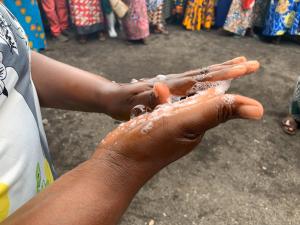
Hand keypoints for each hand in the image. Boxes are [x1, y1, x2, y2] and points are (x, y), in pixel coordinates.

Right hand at [94, 79, 262, 180]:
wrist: (117, 163)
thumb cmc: (148, 144)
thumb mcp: (185, 123)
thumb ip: (215, 112)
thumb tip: (258, 109)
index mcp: (198, 124)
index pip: (218, 98)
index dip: (228, 80)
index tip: (243, 65)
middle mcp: (186, 126)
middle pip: (204, 98)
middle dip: (215, 81)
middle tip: (229, 67)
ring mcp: (168, 127)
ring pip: (184, 101)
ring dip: (191, 87)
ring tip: (200, 78)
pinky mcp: (152, 126)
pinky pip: (166, 106)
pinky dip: (168, 96)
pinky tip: (162, 91)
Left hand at [107, 56, 259, 119]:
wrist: (111, 97)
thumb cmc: (121, 103)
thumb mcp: (133, 104)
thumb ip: (148, 99)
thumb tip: (163, 91)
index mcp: (170, 86)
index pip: (200, 78)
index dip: (222, 74)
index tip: (243, 68)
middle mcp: (174, 82)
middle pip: (205, 73)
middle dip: (228, 69)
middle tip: (251, 63)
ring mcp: (173, 84)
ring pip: (201, 76)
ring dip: (220, 71)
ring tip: (237, 67)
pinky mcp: (170, 89)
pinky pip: (194, 83)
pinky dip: (207, 80)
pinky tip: (213, 84)